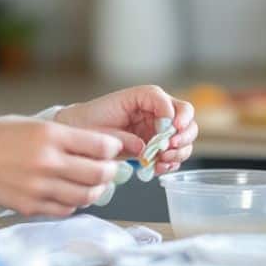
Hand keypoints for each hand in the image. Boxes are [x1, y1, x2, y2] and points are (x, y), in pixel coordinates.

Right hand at [0, 117, 120, 217]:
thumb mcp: (30, 123)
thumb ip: (64, 134)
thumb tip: (99, 143)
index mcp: (48, 134)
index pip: (100, 145)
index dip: (113, 148)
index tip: (113, 148)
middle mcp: (47, 161)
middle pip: (99, 173)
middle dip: (110, 171)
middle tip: (109, 167)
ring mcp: (39, 187)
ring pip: (86, 195)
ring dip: (97, 189)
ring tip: (94, 182)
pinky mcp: (31, 206)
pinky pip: (66, 209)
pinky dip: (75, 202)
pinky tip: (70, 193)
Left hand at [53, 85, 197, 174]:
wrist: (79, 134)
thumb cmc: (89, 123)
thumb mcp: (102, 125)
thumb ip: (124, 135)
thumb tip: (144, 148)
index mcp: (143, 98)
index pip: (169, 103)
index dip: (176, 117)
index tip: (170, 131)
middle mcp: (154, 111)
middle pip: (185, 117)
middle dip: (183, 135)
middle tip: (169, 149)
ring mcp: (157, 128)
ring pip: (184, 136)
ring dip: (179, 151)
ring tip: (161, 161)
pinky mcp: (156, 144)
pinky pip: (174, 153)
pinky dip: (171, 162)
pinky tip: (158, 167)